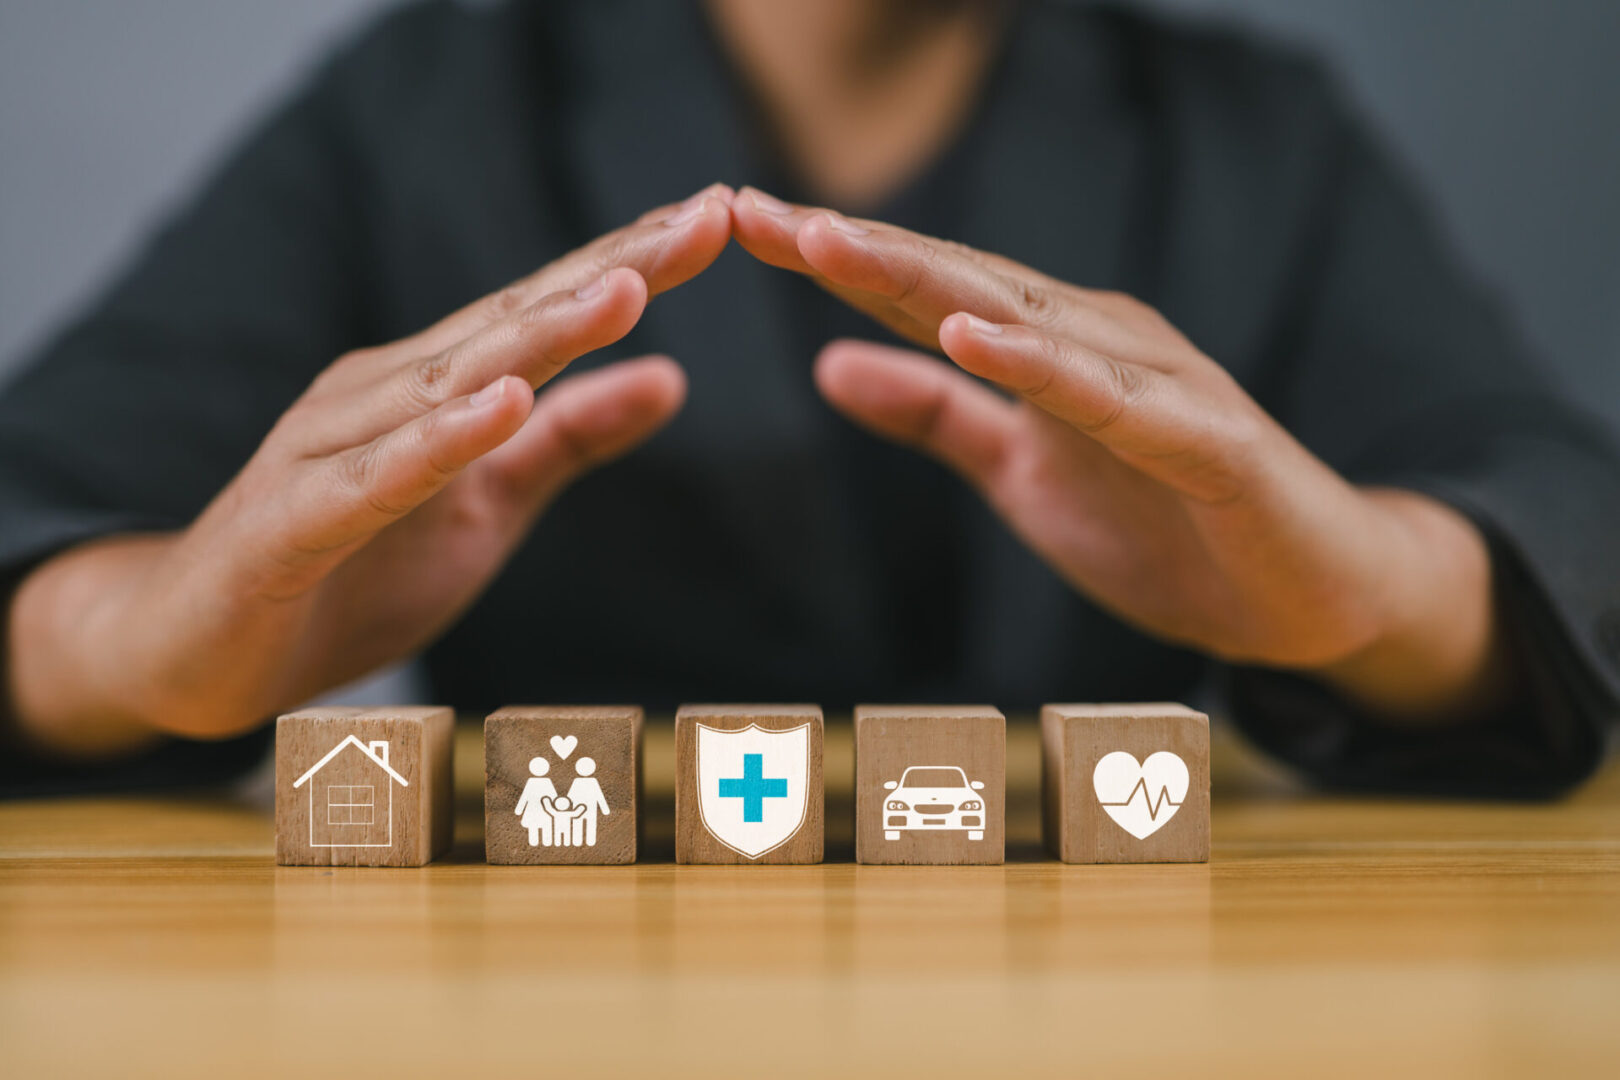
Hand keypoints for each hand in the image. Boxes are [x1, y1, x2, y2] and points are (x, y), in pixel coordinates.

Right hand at [8, 185, 733, 750]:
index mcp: (433, 385)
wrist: (197, 653)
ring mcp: (328, 451)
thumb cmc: (350, 572)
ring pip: (446, 385)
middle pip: (510, 323)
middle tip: (706, 218)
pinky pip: (371, 481)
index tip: (719, 216)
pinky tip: (497, 408)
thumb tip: (673, 376)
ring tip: (623, 291)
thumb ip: (569, 441)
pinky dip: (435, 444)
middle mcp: (381, 394)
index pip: (545, 311)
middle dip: (613, 269)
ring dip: (536, 336)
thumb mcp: (490, 506)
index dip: (634, 263)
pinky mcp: (287, 524)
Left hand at [732, 188, 1504, 719]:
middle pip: (957, 283)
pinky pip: (1117, 402)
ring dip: (927, 281)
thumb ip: (936, 417)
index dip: (832, 259)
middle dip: (852, 247)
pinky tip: (977, 336)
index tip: (739, 224)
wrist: (1308, 591)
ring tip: (833, 245)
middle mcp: (1095, 341)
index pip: (922, 291)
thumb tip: (832, 366)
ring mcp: (1155, 382)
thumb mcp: (1019, 474)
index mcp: (1045, 347)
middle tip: (752, 210)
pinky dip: (1047, 368)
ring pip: (1025, 321)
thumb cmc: (1166, 524)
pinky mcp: (1209, 440)